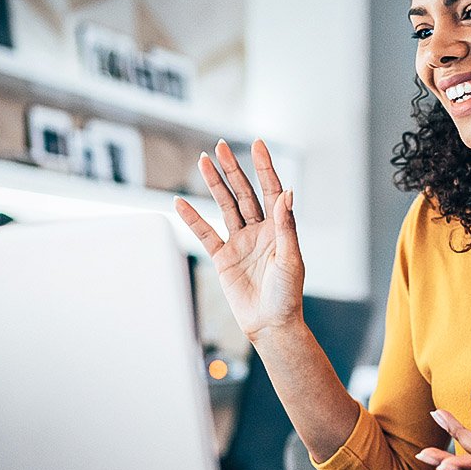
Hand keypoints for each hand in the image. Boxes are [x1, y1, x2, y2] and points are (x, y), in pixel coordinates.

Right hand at [174, 139, 303, 340]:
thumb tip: (287, 193)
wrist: (271, 325)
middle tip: (221, 146)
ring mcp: (240, 243)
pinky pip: (205, 234)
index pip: (271, 191)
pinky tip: (180, 202)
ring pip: (225, 206)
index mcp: (279, 229)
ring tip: (203, 161)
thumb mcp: (290, 259)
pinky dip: (193, 219)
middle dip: (233, 170)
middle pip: (244, 193)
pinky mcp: (223, 258)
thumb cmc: (287, 295)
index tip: (258, 144)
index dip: (264, 168)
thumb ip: (286, 226)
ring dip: (214, 185)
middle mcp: (259, 231)